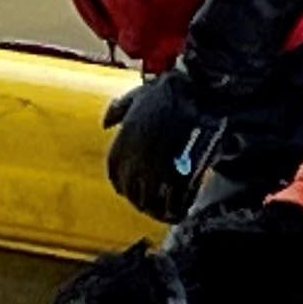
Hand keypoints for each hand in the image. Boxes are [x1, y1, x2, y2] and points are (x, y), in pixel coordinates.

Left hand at [102, 72, 217, 223]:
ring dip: (157, 211)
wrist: (196, 90)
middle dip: (139, 201)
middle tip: (149, 205)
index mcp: (124, 141)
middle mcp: (136, 157)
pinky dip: (177, 209)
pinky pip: (173, 200)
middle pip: (132, 191)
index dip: (121, 185)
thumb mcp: (137, 95)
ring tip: (165, 213)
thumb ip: (118, 109)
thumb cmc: (168, 92)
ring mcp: (157, 167)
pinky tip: (180, 210)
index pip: (115, 173)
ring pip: (151, 200)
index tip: (127, 190)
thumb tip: (105, 124)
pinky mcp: (180, 173)